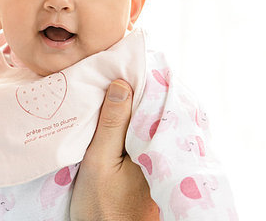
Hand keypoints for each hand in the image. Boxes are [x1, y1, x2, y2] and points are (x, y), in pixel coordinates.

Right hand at [70, 80, 159, 220]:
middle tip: (121, 70)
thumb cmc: (102, 207)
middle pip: (158, 110)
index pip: (157, 102)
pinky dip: (140, 122)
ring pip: (155, 122)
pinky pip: (151, 136)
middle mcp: (166, 152)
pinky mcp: (155, 170)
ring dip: (140, 106)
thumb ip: (111, 124)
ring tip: (121, 87)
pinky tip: (126, 115)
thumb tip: (123, 84)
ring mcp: (162, 161)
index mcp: (156, 146)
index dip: (144, 79)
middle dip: (143, 90)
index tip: (128, 60)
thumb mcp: (98, 161)